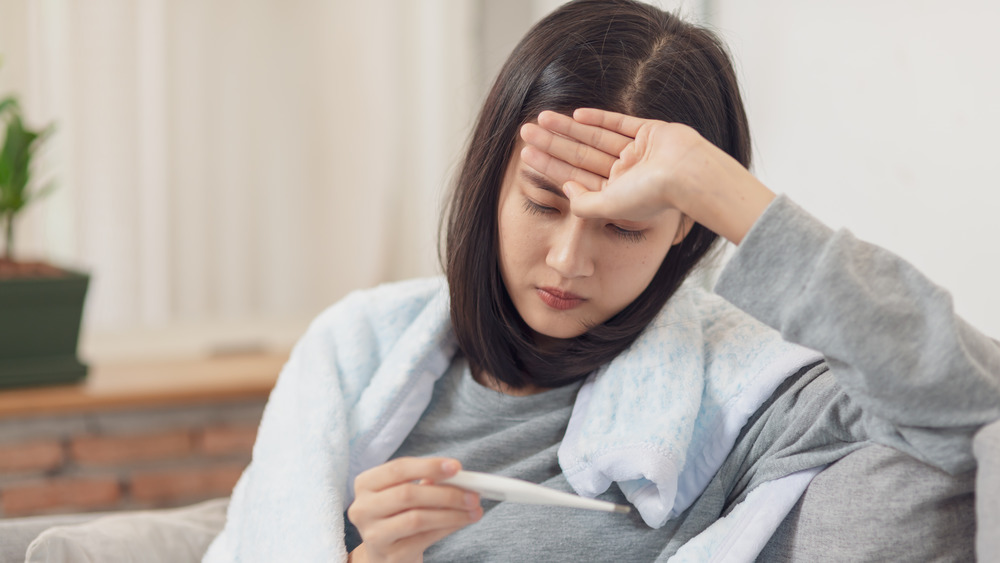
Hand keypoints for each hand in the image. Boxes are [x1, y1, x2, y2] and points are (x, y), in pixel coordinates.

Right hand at [347, 457, 481, 562]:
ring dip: (452, 513)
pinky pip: (424, 538)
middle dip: (446, 493)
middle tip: (473, 494)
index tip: (456, 467)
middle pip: (408, 494)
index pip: (398, 469)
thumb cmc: (399, 515)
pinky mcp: (389, 555)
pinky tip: (462, 521)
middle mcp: (363, 508)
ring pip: (418, 518)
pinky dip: (448, 528)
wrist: (385, 552)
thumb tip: (461, 477)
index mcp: (365, 484)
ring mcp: (374, 534)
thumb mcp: (406, 494)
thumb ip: (427, 482)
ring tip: (474, 510)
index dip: (429, 466)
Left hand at [520, 108, 775, 244]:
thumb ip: (584, 204)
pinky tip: (576, 115)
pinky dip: (599, 118)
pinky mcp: (651, 133)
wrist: (690, 175)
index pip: (574, 177)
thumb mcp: (609, 207)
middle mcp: (625, 175)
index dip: (549, 166)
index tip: (526, 155)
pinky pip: (620, 124)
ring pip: (595, 138)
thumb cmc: (652, 197)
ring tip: (541, 118)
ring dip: (569, 129)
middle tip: (525, 131)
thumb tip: (565, 189)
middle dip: (552, 144)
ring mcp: (638, 153)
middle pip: (580, 156)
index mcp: (616, 196)